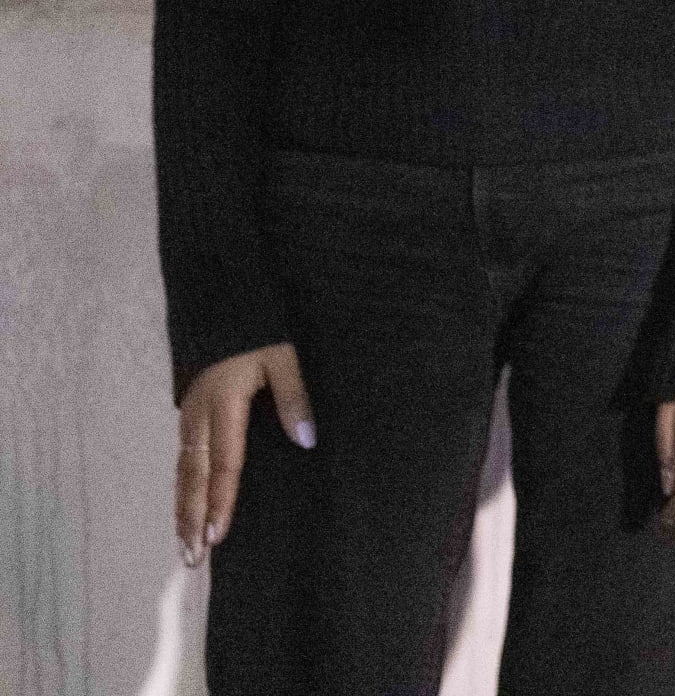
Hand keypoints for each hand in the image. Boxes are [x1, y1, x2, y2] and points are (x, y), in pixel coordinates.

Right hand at [175, 342, 314, 565]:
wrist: (225, 303)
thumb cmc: (260, 328)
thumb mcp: (284, 355)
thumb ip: (293, 395)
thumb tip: (306, 438)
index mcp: (223, 405)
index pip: (224, 463)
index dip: (221, 501)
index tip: (217, 536)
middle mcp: (199, 416)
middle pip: (194, 476)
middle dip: (191, 518)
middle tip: (192, 557)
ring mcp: (190, 415)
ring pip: (184, 471)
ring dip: (183, 508)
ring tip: (184, 544)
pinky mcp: (190, 413)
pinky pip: (184, 459)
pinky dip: (184, 488)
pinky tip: (186, 507)